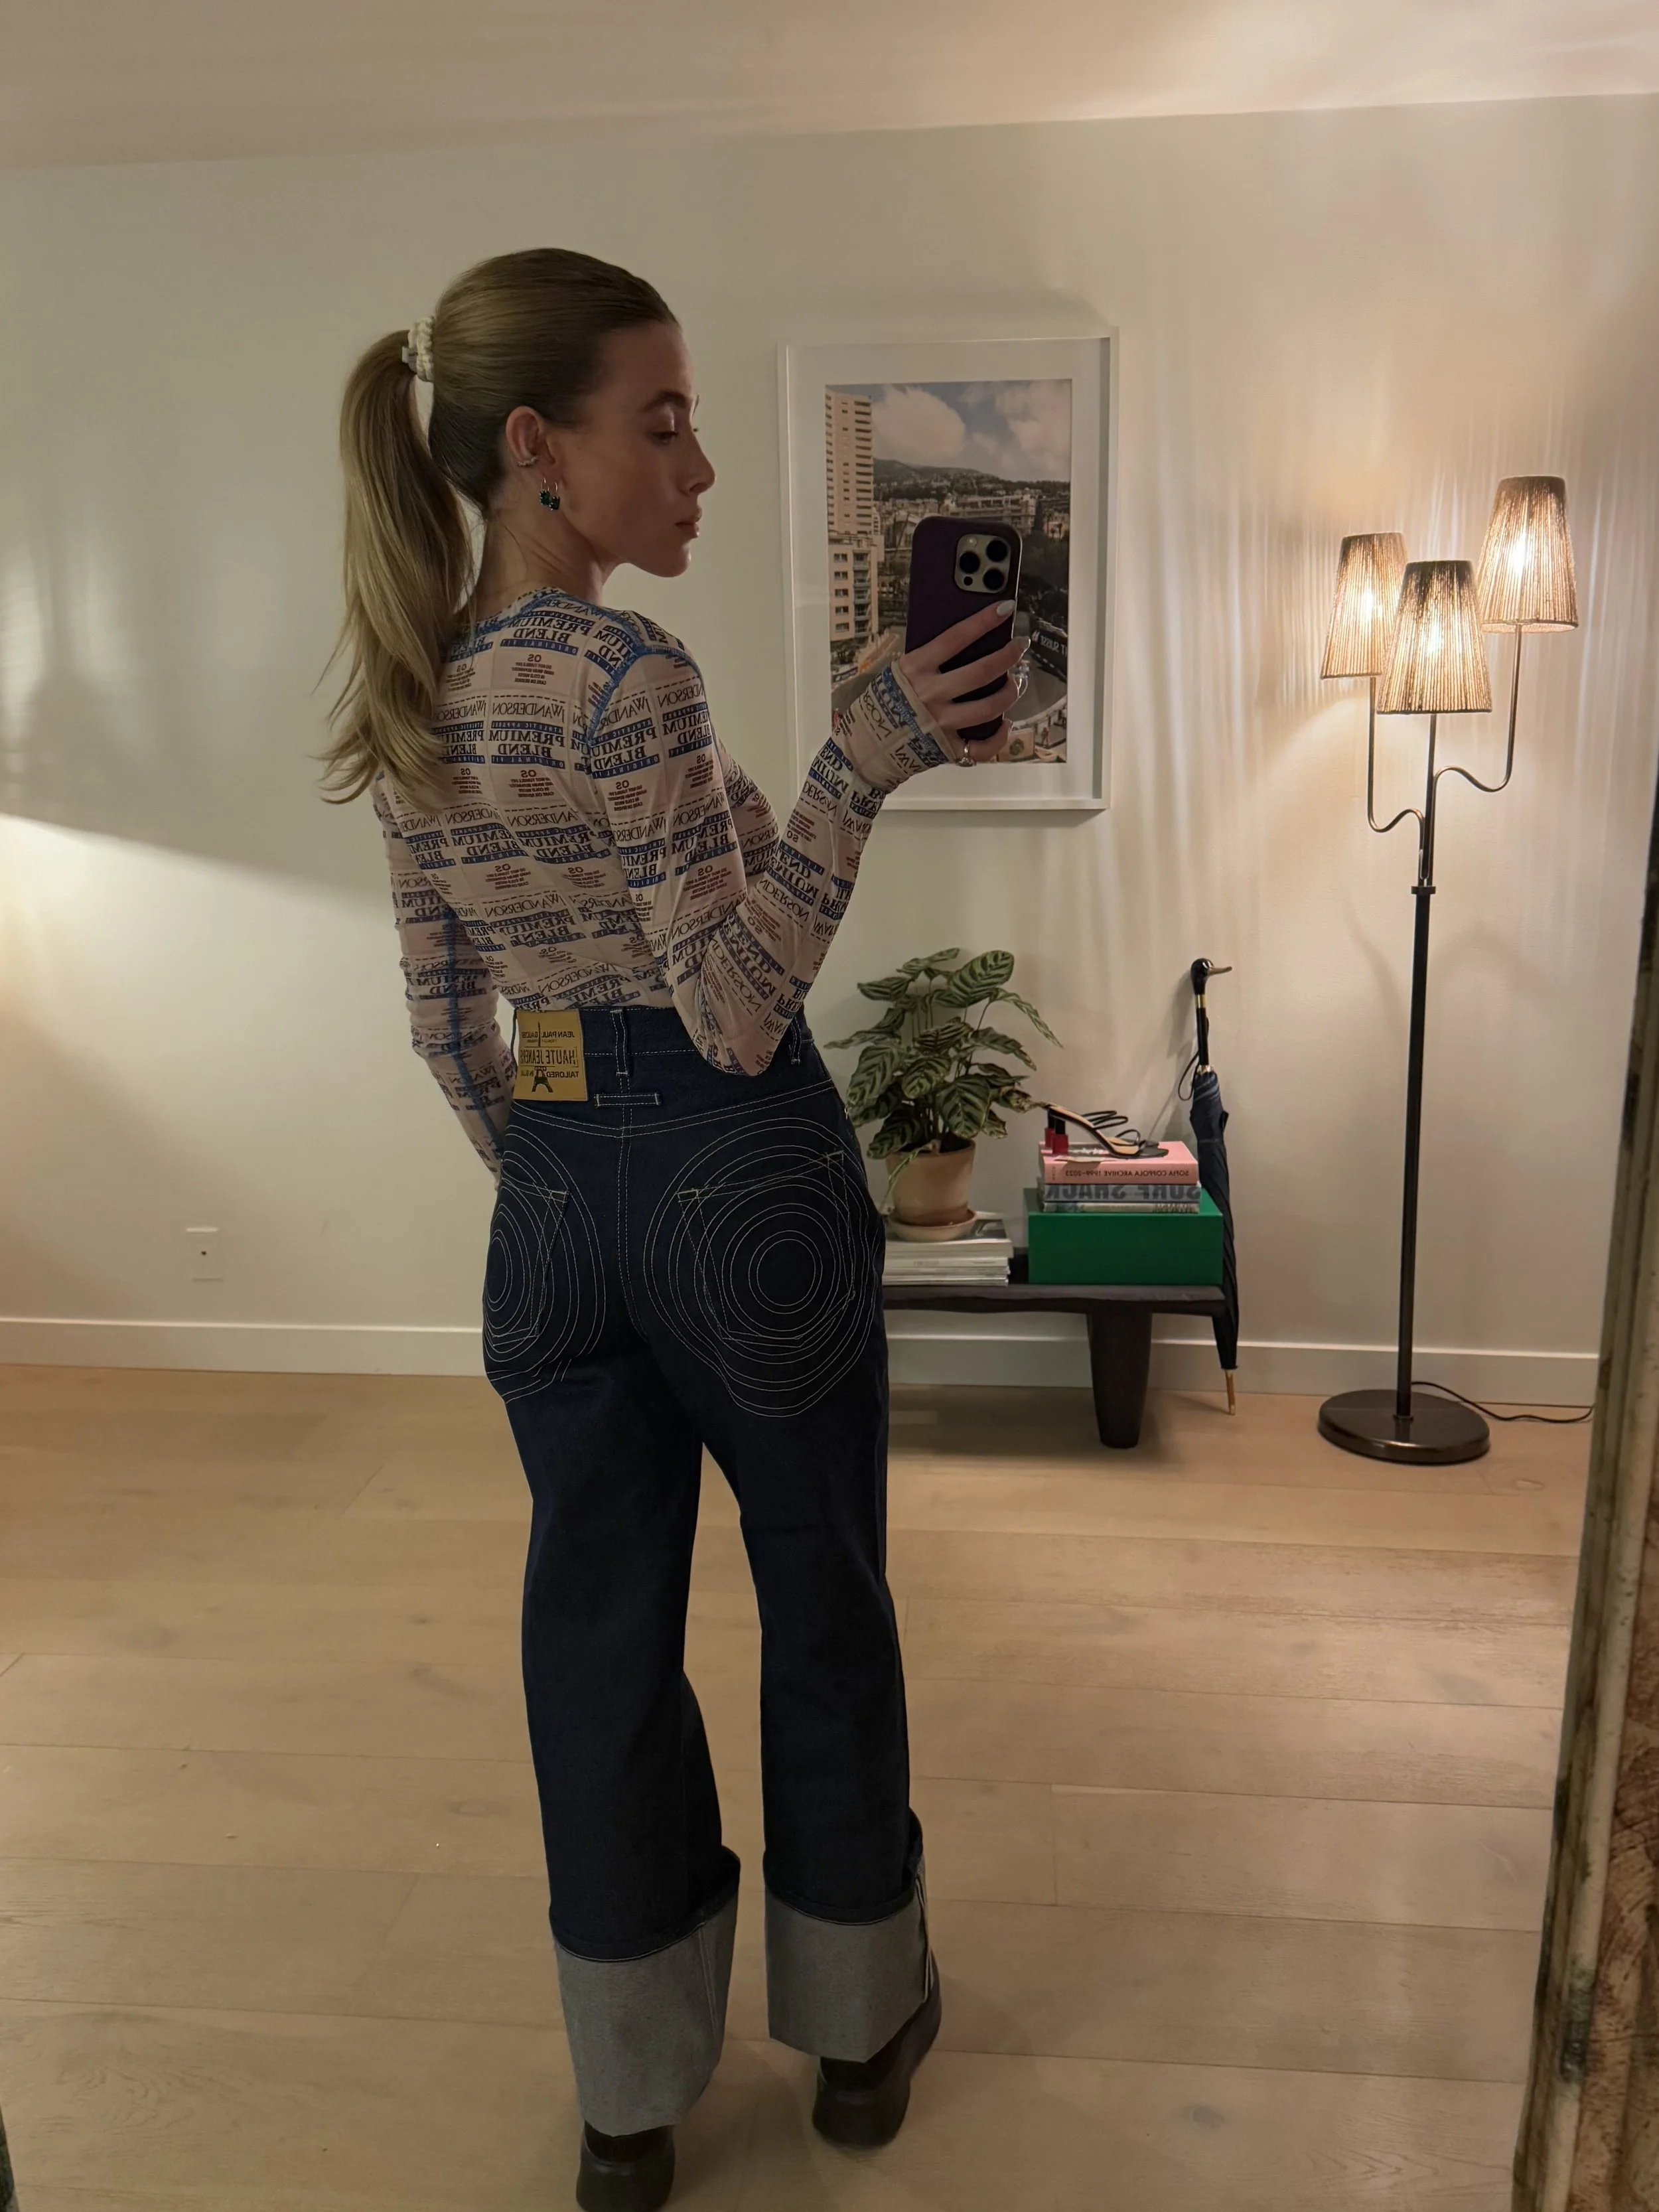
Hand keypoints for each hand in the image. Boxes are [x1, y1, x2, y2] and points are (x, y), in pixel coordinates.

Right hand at [897, 599, 1027, 764]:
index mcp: (916, 669)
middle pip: (981, 672)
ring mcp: (941, 723)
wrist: (864, 747)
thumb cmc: (882, 703)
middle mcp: (931, 694)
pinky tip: (1005, 724)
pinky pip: (982, 746)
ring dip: (1009, 693)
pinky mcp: (947, 748)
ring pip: (989, 707)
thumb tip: (962, 643)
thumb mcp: (898, 673)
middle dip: (1008, 656)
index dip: (983, 621)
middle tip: (1020, 647)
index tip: (1005, 608)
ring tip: (1015, 684)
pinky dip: (999, 736)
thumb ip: (927, 662)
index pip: (955, 638)